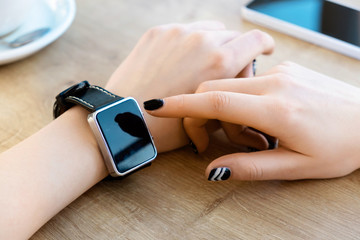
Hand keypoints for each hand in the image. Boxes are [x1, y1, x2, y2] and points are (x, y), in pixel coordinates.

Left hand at [105, 21, 273, 151]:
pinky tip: (183, 60)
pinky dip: (191, 41)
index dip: (264, 45)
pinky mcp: (158, 32)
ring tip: (203, 65)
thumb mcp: (209, 120)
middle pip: (234, 35)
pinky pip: (186, 29)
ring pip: (210, 29)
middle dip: (236, 51)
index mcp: (220, 62)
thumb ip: (231, 98)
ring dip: (214, 43)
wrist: (123, 120)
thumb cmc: (165, 128)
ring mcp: (177, 33)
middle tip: (227, 70)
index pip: (256, 40)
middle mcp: (202, 40)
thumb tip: (239, 90)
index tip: (264, 50)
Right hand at [144, 62, 359, 180]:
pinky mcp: (284, 70)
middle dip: (198, 111)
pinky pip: (247, 81)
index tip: (155, 105)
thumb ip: (252, 168)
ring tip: (246, 134)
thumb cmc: (342, 147)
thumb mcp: (298, 168)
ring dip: (221, 107)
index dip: (180, 104)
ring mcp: (280, 73)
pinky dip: (239, 99)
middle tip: (206, 138)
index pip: (215, 100)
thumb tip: (214, 169)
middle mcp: (276, 84)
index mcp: (277, 110)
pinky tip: (258, 118)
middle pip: (214, 87)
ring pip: (229, 83)